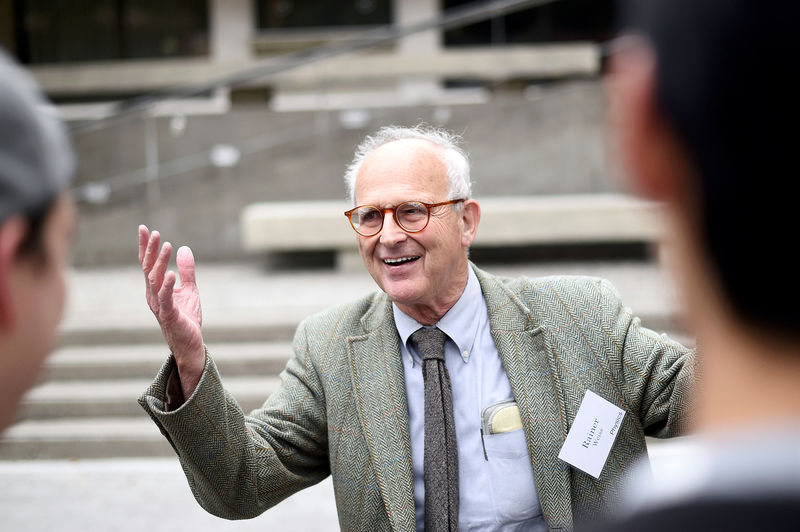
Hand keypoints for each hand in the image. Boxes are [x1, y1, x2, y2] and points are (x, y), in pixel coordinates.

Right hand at [139, 225, 203, 397]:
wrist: (190, 344)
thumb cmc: (186, 318)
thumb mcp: (189, 290)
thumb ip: (187, 271)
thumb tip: (184, 249)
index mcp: (155, 288)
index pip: (148, 264)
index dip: (145, 246)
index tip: (144, 229)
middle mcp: (153, 295)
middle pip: (148, 268)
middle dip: (150, 250)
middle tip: (154, 232)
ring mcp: (159, 305)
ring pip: (156, 280)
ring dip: (160, 262)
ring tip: (166, 245)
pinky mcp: (169, 315)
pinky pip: (166, 298)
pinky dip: (168, 285)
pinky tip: (172, 273)